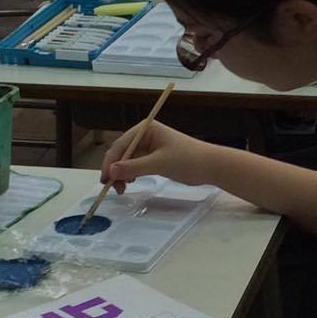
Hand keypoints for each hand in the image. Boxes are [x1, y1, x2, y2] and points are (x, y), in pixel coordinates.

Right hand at [100, 121, 215, 190]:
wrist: (211, 166)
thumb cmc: (187, 159)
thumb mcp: (159, 163)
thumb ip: (134, 167)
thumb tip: (111, 172)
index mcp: (146, 128)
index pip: (121, 144)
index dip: (110, 162)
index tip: (105, 179)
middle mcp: (146, 135)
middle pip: (122, 152)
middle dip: (115, 169)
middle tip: (113, 188)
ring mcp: (150, 147)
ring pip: (128, 161)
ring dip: (122, 174)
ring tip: (123, 189)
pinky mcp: (155, 158)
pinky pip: (136, 165)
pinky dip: (131, 174)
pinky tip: (131, 183)